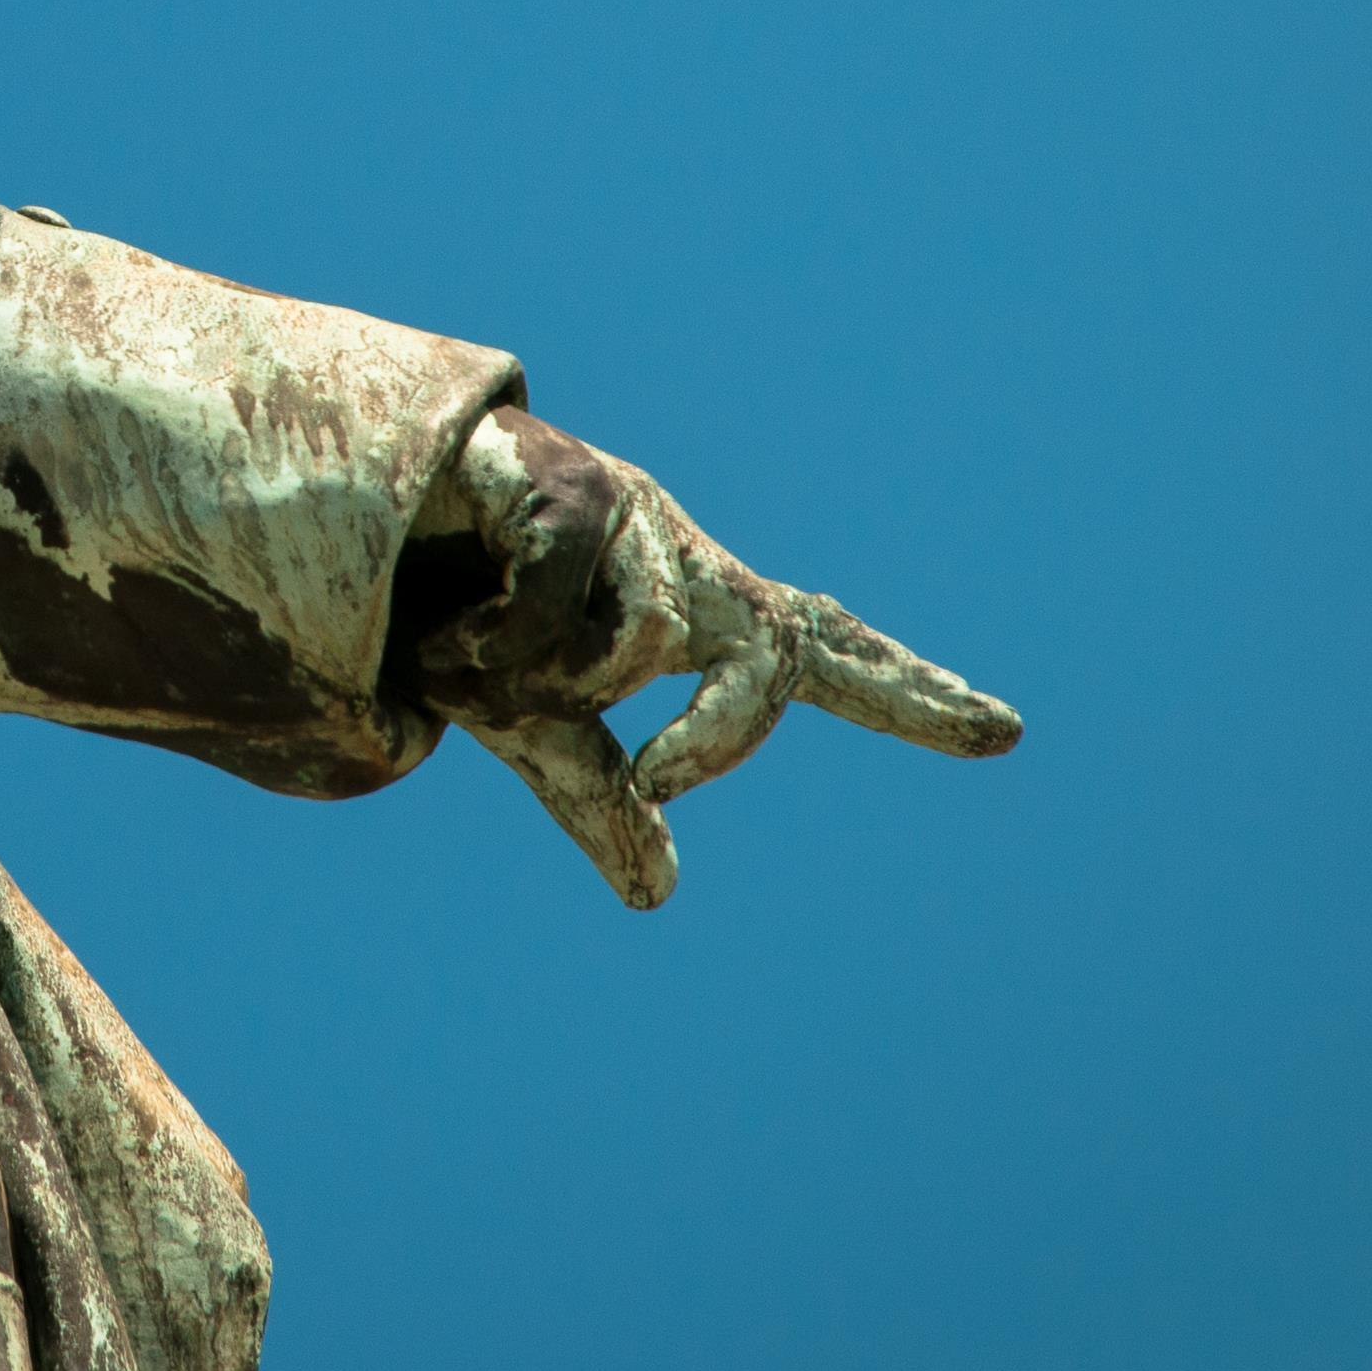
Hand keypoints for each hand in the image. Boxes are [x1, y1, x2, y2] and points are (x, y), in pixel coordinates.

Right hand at [408, 409, 1020, 908]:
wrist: (364, 516)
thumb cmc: (468, 613)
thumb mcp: (539, 726)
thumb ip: (605, 799)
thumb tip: (662, 893)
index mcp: (700, 618)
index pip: (829, 658)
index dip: (913, 697)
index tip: (1007, 733)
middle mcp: (686, 562)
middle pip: (782, 643)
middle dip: (732, 722)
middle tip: (660, 780)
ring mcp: (634, 514)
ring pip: (638, 644)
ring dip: (543, 678)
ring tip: (468, 665)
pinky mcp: (567, 476)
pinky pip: (550, 602)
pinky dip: (488, 645)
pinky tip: (441, 632)